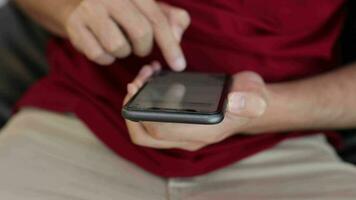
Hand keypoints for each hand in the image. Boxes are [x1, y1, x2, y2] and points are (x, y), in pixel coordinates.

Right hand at [63, 0, 189, 69]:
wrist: (78, 2)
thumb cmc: (121, 8)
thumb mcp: (148, 8)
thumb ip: (170, 19)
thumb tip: (177, 36)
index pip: (157, 20)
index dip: (171, 46)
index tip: (179, 65)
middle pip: (141, 34)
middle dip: (144, 47)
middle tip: (139, 46)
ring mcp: (90, 9)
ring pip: (118, 47)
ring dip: (123, 51)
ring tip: (117, 41)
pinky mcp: (74, 26)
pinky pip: (99, 55)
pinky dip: (106, 57)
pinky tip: (103, 45)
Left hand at [123, 64, 268, 150]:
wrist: (249, 102)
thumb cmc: (250, 99)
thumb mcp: (256, 96)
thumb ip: (249, 101)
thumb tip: (234, 101)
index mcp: (202, 132)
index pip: (161, 132)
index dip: (142, 113)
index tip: (137, 88)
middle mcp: (187, 136)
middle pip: (145, 136)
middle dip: (132, 111)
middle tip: (134, 84)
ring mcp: (181, 131)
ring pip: (145, 128)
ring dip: (137, 104)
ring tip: (143, 76)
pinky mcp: (179, 121)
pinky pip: (153, 117)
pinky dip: (145, 99)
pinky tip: (152, 77)